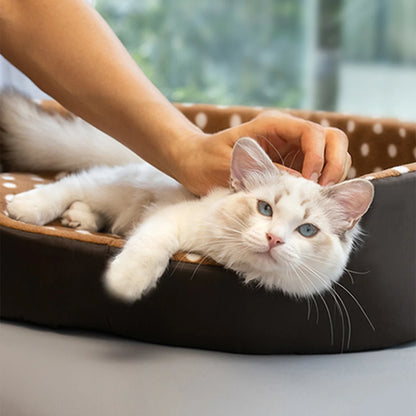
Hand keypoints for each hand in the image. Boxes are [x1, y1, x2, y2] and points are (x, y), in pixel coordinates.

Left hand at [177, 110, 350, 195]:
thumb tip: (301, 183)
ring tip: (316, 200)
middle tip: (321, 192)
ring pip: (330, 155)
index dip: (319, 158)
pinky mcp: (290, 163)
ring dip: (331, 175)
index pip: (314, 134)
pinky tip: (310, 200)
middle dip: (334, 165)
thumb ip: (264, 172)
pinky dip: (321, 183)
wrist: (192, 162)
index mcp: (273, 125)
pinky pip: (317, 169)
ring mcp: (291, 148)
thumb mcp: (230, 167)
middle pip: (332, 139)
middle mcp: (287, 133)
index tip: (310, 183)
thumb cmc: (205, 162)